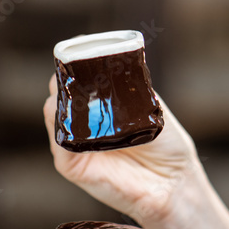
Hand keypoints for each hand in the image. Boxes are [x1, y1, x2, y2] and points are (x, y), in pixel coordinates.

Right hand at [42, 74, 197, 228]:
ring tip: (64, 85)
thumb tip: (121, 65)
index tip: (78, 47)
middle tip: (69, 66)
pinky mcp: (74, 167)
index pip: (81, 82)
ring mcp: (78, 145)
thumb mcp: (151, 108)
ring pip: (55, 116)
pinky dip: (57, 126)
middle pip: (63, 96)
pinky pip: (59, 144)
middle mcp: (87, 124)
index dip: (77, 64)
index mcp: (103, 108)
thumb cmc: (166, 145)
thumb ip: (133, 90)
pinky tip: (60, 112)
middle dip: (64, 78)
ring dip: (57, 99)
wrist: (173, 181)